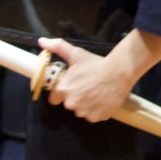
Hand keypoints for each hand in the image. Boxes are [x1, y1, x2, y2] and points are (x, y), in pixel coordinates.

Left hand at [37, 31, 160, 123]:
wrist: (118, 72)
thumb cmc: (95, 63)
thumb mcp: (76, 54)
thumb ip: (57, 47)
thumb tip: (41, 41)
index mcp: (64, 90)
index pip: (54, 99)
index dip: (61, 93)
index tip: (70, 87)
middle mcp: (72, 104)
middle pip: (69, 104)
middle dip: (75, 97)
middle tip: (86, 86)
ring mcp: (85, 112)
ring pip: (81, 111)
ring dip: (86, 105)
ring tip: (96, 92)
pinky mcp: (97, 117)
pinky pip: (93, 116)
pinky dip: (97, 110)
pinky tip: (102, 99)